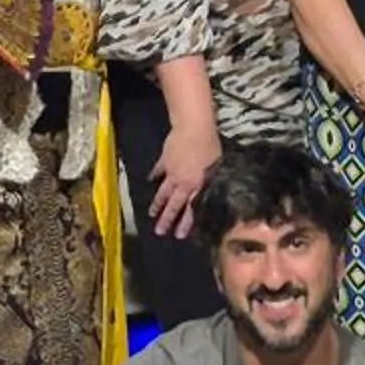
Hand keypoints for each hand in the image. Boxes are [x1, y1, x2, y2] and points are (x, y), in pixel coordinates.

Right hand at [150, 113, 221, 239]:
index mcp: (195, 185)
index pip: (190, 208)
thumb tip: (208, 194)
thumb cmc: (209, 147)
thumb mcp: (215, 167)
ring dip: (157, 203)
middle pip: (173, 204)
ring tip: (151, 214)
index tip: (179, 235)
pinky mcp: (165, 159)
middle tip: (159, 231)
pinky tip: (149, 181)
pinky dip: (154, 176)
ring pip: (163, 191)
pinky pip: (158, 171)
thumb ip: (209, 182)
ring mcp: (171, 171)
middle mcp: (181, 182)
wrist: (193, 129)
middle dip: (166, 219)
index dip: (185, 222)